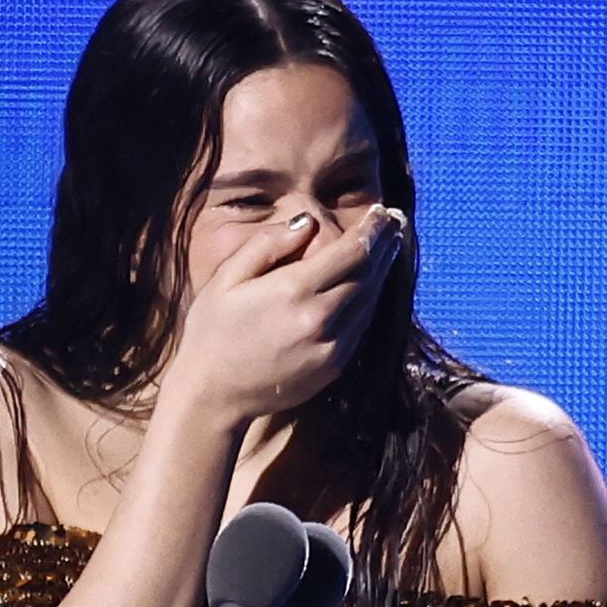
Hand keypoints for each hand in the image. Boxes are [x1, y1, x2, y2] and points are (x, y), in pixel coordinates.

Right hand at [169, 202, 406, 427]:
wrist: (213, 396)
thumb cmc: (212, 332)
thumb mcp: (227, 277)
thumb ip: (268, 244)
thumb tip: (308, 223)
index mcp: (294, 291)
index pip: (351, 252)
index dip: (372, 228)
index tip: (382, 211)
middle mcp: (320, 319)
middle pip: (367, 275)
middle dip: (384, 245)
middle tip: (395, 223)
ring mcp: (331, 348)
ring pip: (369, 302)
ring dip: (382, 273)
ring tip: (388, 248)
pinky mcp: (332, 368)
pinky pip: (360, 328)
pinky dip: (369, 302)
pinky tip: (370, 287)